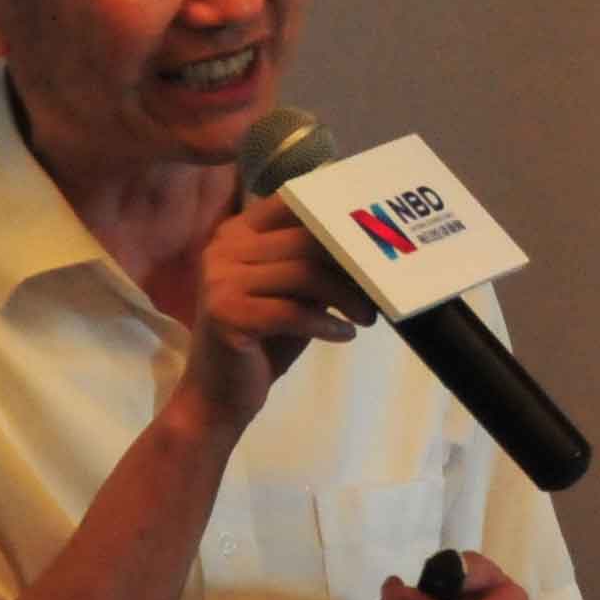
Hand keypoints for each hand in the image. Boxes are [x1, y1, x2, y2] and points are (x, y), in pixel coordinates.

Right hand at [178, 198, 374, 428]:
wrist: (219, 394)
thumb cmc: (264, 340)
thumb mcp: (293, 292)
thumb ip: (316, 262)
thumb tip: (371, 243)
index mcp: (236, 232)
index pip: (293, 204)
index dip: (337, 218)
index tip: (374, 239)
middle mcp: (223, 248)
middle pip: (305, 239)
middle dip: (352, 264)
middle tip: (380, 288)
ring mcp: (219, 280)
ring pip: (304, 273)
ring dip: (347, 296)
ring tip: (367, 316)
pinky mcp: (226, 314)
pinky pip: (292, 311)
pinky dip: (327, 323)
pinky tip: (344, 333)